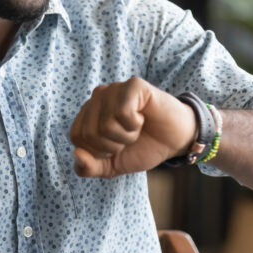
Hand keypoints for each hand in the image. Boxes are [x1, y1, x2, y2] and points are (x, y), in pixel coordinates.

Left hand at [70, 77, 196, 177]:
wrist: (175, 141)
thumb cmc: (143, 148)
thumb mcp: (111, 166)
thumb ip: (88, 167)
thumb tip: (76, 154)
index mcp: (88, 113)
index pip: (76, 137)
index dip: (98, 151)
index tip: (115, 147)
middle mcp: (98, 96)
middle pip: (89, 132)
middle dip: (112, 146)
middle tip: (129, 138)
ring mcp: (115, 88)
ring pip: (105, 125)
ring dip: (126, 136)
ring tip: (137, 128)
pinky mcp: (133, 85)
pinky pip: (123, 113)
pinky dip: (135, 124)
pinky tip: (143, 118)